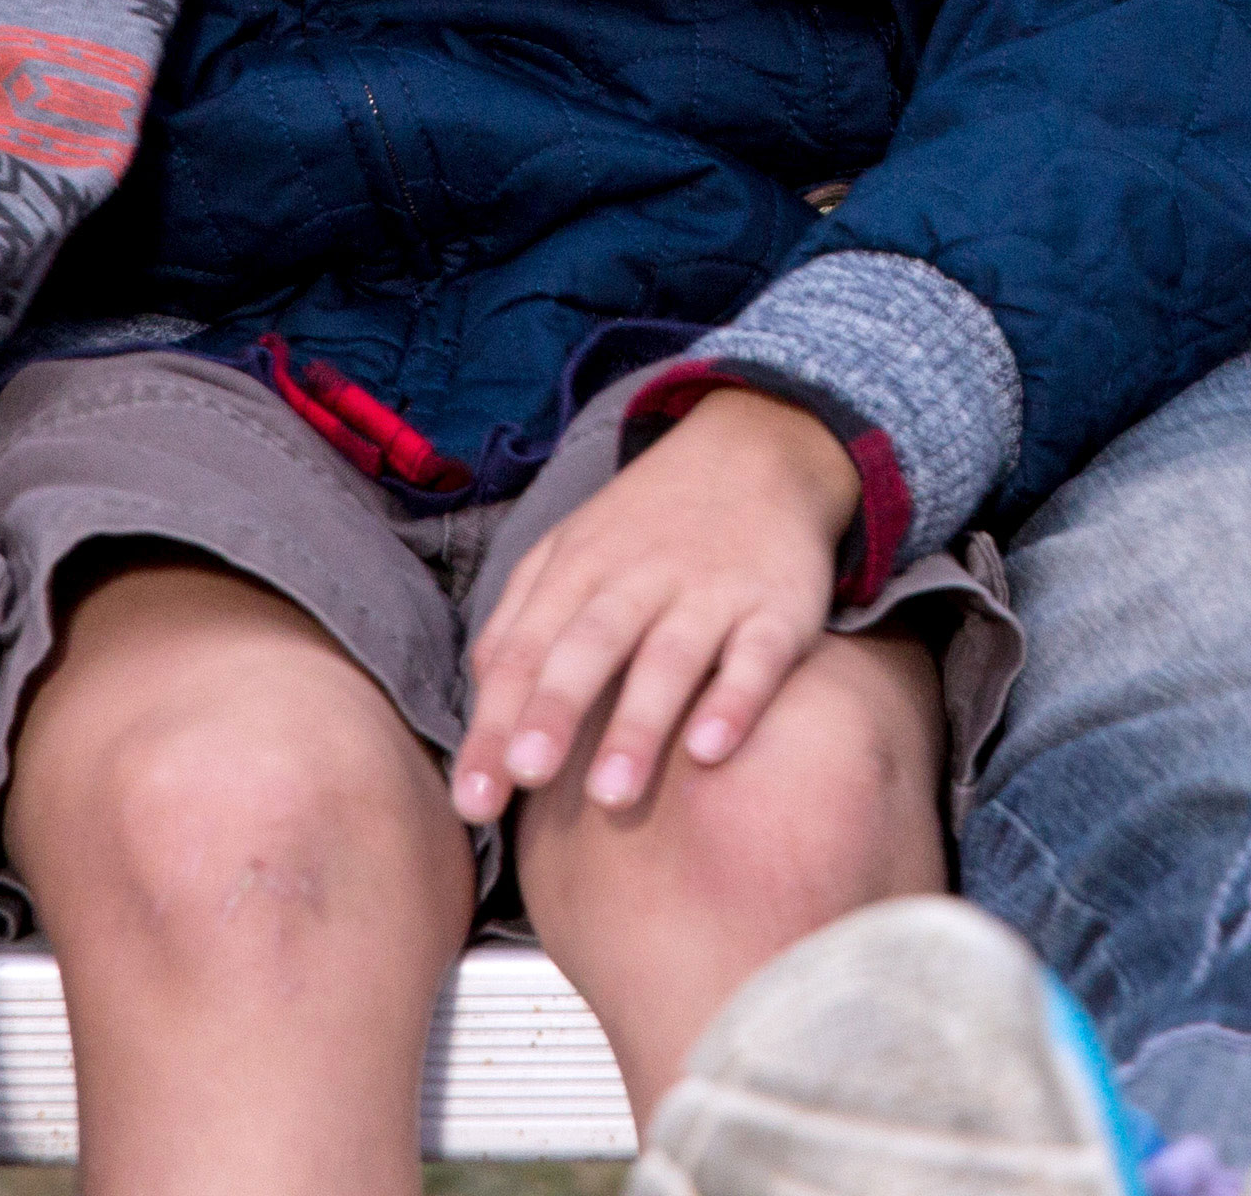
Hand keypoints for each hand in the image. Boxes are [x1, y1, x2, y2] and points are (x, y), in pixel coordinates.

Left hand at [451, 388, 855, 826]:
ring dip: (637, 725)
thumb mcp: (570, 556)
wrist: (756, 448)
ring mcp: (710, 592)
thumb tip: (482, 712)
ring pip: (668, 659)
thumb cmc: (645, 529)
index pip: (522, 653)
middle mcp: (636, 580)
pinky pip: (756, 658)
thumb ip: (520, 627)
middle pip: (587, 648)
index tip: (473, 803)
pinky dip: (736, 702)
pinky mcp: (778, 607)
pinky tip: (711, 751)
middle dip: (554, 712)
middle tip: (525, 777)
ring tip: (610, 796)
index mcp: (574, 571)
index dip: (494, 726)